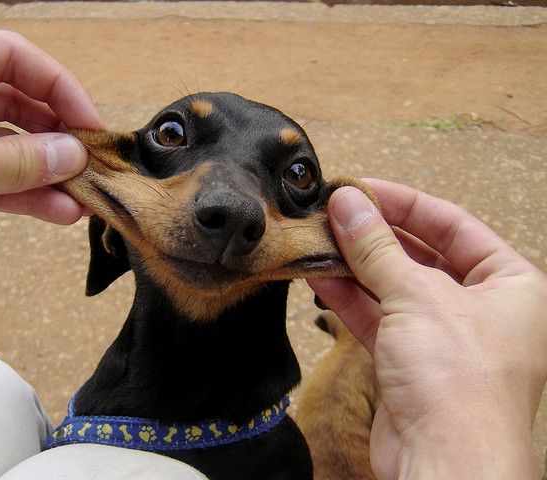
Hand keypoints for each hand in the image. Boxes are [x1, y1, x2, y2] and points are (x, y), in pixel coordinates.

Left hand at [0, 29, 103, 259]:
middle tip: (91, 162)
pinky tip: (58, 211)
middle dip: (56, 135)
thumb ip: (21, 159)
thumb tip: (73, 154)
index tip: (89, 123)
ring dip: (47, 173)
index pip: (9, 57)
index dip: (58, 86)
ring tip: (84, 196)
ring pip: (7, 147)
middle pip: (14, 102)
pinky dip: (25, 196)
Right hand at [309, 180, 546, 478]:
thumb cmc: (460, 382)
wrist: (445, 463)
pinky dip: (350, 297)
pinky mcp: (410, 360)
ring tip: (320, 241)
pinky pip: (378, 316)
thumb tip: (349, 203)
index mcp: (509, 284)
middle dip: (375, 235)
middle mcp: (481, 307)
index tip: (364, 189)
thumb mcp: (417, 296)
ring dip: (356, 265)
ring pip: (394, 286)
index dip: (406, 204)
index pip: (454, 225)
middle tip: (335, 214)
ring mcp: (443, 335)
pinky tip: (321, 277)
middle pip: (421, 254)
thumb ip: (377, 248)